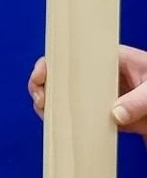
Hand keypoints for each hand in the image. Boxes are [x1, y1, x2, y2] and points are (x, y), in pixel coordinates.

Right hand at [28, 47, 146, 135]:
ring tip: (45, 111)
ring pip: (60, 94)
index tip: (42, 76)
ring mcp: (95, 94)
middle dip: (41, 84)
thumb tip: (115, 114)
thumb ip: (138, 102)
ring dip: (47, 102)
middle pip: (58, 74)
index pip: (72, 54)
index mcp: (108, 59)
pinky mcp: (97, 113)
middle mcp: (96, 75)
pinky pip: (72, 114)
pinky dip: (60, 119)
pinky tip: (56, 124)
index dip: (51, 63)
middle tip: (41, 100)